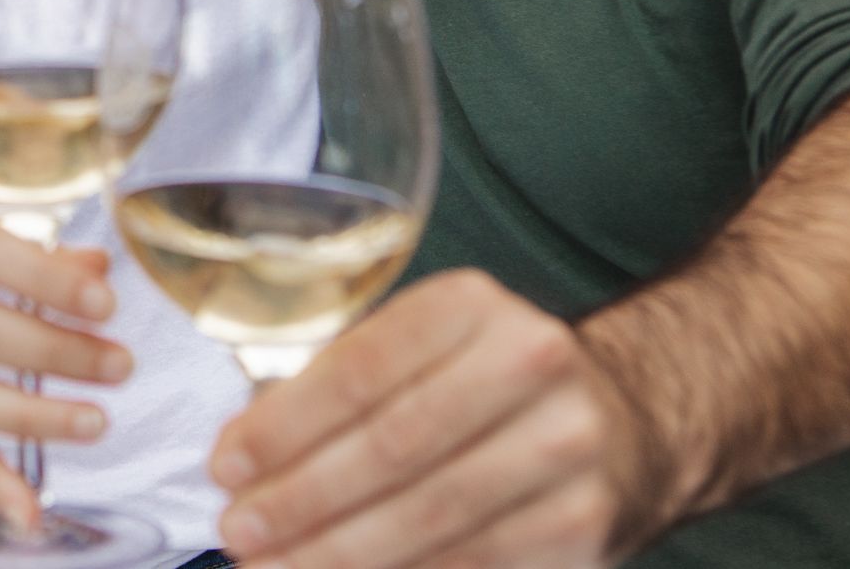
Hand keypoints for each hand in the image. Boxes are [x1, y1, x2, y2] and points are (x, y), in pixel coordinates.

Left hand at [209, 270, 655, 568]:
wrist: (622, 421)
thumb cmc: (485, 380)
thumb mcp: (427, 344)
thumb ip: (344, 378)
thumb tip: (247, 453)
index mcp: (472, 306)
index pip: (360, 369)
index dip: (284, 425)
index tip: (226, 466)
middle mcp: (529, 365)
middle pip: (390, 447)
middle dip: (301, 499)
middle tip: (239, 532)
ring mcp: (562, 448)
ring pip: (427, 517)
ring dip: (336, 553)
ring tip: (273, 568)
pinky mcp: (579, 526)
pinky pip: (467, 564)